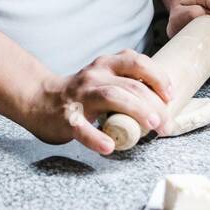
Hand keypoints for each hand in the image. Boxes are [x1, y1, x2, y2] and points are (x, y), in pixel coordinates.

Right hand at [23, 49, 173, 154]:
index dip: (158, 77)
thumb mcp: (103, 79)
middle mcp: (95, 75)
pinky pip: (83, 128)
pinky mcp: (67, 117)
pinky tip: (108, 147)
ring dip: (136, 111)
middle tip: (165, 124)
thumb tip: (161, 105)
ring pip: (112, 97)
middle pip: (131, 85)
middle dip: (154, 104)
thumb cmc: (80, 94)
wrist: (39, 100)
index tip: (170, 96)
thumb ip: (127, 84)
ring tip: (151, 126)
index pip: (137, 62)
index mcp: (106, 65)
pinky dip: (96, 138)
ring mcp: (80, 95)